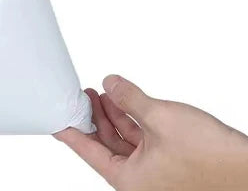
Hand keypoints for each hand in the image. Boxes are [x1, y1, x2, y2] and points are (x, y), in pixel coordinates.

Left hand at [55, 75, 247, 189]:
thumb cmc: (210, 158)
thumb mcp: (159, 118)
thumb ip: (129, 98)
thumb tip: (109, 83)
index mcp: (130, 180)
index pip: (88, 152)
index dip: (70, 132)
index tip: (54, 120)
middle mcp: (140, 181)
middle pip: (104, 146)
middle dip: (93, 118)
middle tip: (82, 96)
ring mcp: (156, 174)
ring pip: (123, 142)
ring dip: (113, 116)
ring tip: (102, 93)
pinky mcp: (170, 165)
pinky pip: (141, 142)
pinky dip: (131, 121)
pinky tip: (126, 101)